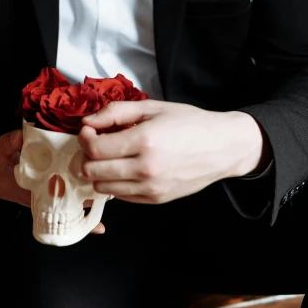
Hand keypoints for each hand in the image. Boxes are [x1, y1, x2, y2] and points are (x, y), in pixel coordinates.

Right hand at [0, 129, 105, 234]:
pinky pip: (63, 195)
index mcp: (29, 188)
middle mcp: (39, 195)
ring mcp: (42, 192)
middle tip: (109, 194)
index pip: (56, 197)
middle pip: (67, 201)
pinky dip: (78, 199)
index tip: (94, 197)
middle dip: (87, 199)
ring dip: (85, 196)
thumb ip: (10, 143)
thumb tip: (22, 136)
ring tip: (109, 193)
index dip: (75, 198)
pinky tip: (95, 207)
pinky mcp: (44, 186)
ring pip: (68, 199)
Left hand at [79, 100, 265, 203]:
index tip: (90, 129)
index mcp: (144, 140)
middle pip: (92, 171)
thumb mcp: (152, 107)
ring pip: (102, 188)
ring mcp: (150, 188)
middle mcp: (145, 168)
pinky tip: (126, 167)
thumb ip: (116, 111)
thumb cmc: (189, 122)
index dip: (85, 137)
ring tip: (113, 155)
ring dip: (99, 171)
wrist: (222, 147)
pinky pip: (121, 196)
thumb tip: (88, 122)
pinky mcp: (156, 200)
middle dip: (87, 155)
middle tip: (97, 142)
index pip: (94, 148)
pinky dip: (115, 183)